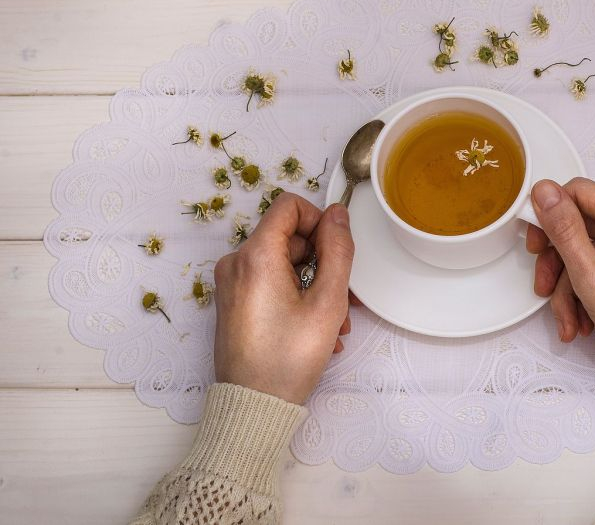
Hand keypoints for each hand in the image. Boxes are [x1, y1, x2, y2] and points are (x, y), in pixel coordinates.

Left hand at [213, 192, 354, 403]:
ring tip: (335, 322)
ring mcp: (232, 284)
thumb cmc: (288, 359)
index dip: (319, 221)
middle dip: (322, 262)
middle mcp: (236, 263)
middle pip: (289, 238)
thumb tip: (338, 214)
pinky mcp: (234, 303)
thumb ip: (338, 250)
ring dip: (315, 286)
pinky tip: (316, 330)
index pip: (289, 206)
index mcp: (255, 255)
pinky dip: (296, 298)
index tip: (336, 251)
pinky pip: (270, 284)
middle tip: (344, 298)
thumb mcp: (328, 301)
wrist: (254, 406)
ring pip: (283, 265)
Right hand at [527, 178, 594, 348]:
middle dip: (561, 263)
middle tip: (543, 287)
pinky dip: (590, 288)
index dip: (551, 216)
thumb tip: (543, 189)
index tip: (533, 245)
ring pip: (592, 250)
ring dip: (572, 285)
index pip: (583, 194)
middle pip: (586, 226)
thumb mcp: (591, 276)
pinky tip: (581, 319)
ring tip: (566, 320)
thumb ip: (564, 230)